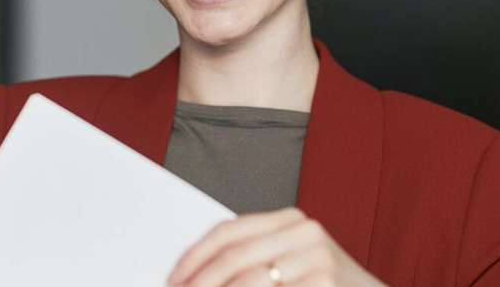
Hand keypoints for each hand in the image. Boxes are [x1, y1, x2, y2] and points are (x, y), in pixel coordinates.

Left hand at [167, 208, 385, 286]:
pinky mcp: (326, 283)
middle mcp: (305, 231)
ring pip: (249, 281)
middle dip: (201, 282)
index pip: (229, 231)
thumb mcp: (289, 261)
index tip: (173, 277)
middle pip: (234, 256)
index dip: (195, 256)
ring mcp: (318, 258)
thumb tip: (195, 274)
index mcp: (290, 219)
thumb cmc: (322, 285)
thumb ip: (253, 258)